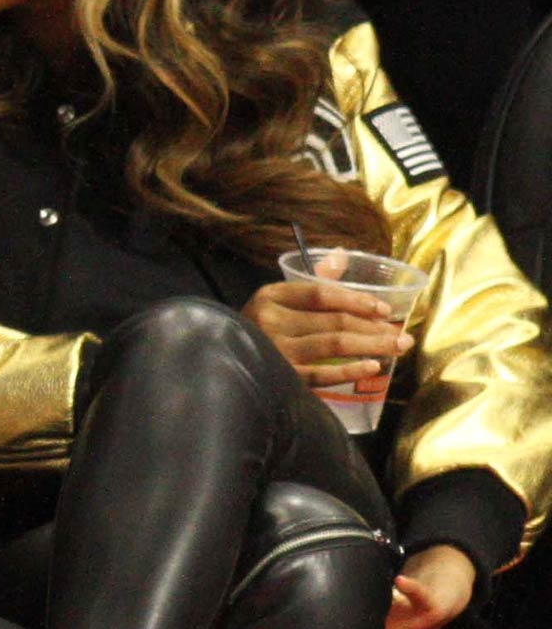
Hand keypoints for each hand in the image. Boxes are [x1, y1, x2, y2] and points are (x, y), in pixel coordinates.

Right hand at [243, 250, 413, 390]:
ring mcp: (275, 349)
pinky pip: (322, 374)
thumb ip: (312, 280)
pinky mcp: (281, 376)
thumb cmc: (260, 329)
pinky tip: (372, 367)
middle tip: (402, 335)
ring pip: (334, 344)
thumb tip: (341, 253)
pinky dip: (349, 371)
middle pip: (333, 320)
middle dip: (373, 327)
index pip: (320, 293)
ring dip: (371, 346)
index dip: (356, 299)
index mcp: (270, 296)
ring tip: (397, 348)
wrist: (225, 361)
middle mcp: (271, 320)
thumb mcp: (279, 300)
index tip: (384, 309)